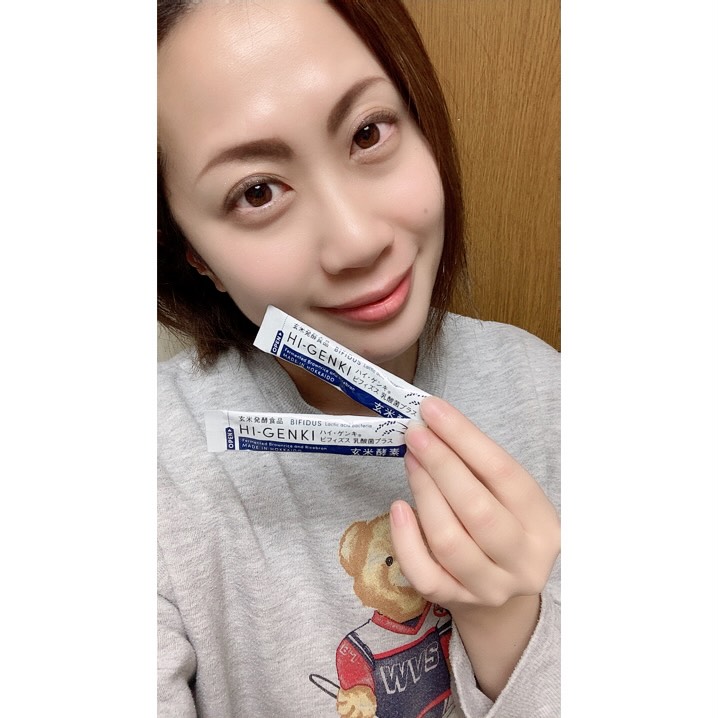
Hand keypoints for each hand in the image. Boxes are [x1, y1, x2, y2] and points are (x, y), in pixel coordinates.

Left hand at [389, 396, 559, 696]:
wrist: (503, 593)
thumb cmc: (502, 525)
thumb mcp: (508, 496)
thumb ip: (478, 466)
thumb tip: (432, 424)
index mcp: (543, 522)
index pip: (502, 472)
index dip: (464, 437)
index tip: (432, 410)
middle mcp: (523, 559)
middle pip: (476, 509)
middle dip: (440, 463)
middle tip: (415, 433)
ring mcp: (490, 586)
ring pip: (449, 540)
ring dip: (423, 493)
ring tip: (410, 460)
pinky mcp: (457, 602)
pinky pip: (425, 575)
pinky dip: (406, 540)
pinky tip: (398, 509)